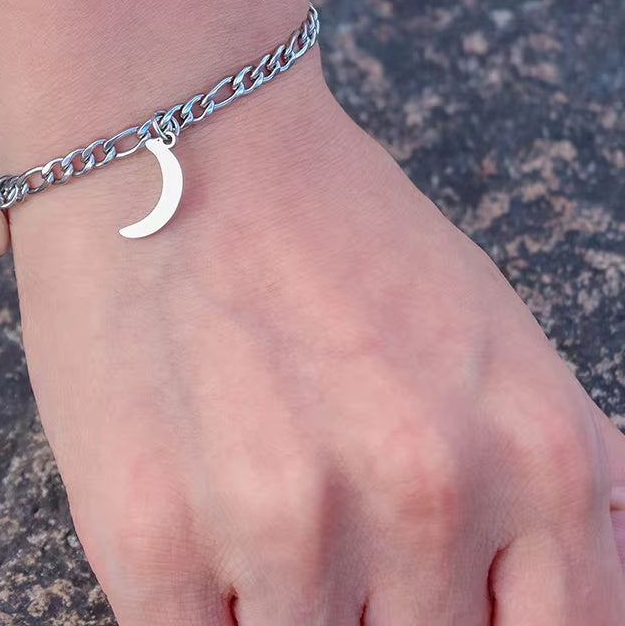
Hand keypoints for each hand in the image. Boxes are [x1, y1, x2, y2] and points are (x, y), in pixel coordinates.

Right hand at [8, 56, 624, 624]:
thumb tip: (566, 587)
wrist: (180, 137)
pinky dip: (197, 608)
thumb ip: (551, 482)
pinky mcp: (149, 534)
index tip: (421, 604)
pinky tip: (189, 519)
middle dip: (373, 608)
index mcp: (534, 455)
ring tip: (243, 492)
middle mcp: (424, 500)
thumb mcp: (495, 334)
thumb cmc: (326, 221)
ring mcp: (283, 524)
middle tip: (314, 513)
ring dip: (274, 599)